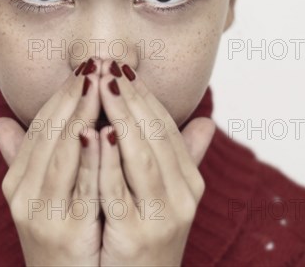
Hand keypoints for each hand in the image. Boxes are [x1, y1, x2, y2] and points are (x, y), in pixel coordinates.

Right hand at [0, 57, 103, 266]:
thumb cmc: (59, 236)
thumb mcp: (38, 196)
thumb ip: (25, 157)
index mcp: (18, 179)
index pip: (40, 124)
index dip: (62, 94)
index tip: (84, 67)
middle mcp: (22, 192)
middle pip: (48, 131)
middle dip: (72, 94)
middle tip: (93, 63)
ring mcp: (39, 212)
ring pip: (59, 150)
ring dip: (79, 113)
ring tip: (97, 84)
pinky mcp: (62, 231)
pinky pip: (77, 187)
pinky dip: (87, 156)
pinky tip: (99, 131)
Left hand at [97, 60, 215, 266]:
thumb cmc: (145, 237)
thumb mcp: (167, 196)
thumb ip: (182, 157)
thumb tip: (206, 122)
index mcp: (188, 181)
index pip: (167, 126)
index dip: (145, 95)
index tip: (123, 68)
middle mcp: (182, 196)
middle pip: (156, 134)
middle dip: (132, 96)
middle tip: (111, 65)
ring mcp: (163, 217)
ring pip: (143, 155)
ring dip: (123, 116)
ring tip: (105, 85)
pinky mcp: (137, 237)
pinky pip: (120, 191)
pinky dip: (109, 159)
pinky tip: (98, 132)